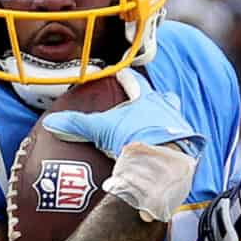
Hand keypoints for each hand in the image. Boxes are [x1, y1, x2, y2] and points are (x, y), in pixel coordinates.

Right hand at [43, 81, 204, 158]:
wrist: (164, 165)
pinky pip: (180, 145)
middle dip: (155, 101)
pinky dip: (172, 148)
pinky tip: (163, 156)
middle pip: (163, 99)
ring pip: (174, 121)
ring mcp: (180, 129)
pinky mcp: (188, 150)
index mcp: (147, 100)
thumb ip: (79, 125)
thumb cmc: (136, 140)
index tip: (120, 74)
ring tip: (155, 134)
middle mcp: (167, 110)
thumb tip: (53, 123)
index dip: (126, 78)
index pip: (135, 82)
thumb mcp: (103, 130)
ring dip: (165, 124)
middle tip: (145, 107)